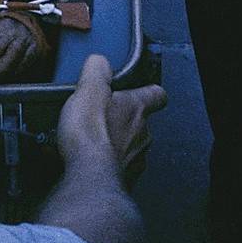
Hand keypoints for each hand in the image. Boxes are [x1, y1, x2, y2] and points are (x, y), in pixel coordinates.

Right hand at [57, 55, 166, 177]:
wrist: (88, 179)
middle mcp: (142, 135)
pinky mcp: (122, 181)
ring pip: (129, 147)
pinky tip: (85, 161)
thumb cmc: (91, 135)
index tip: (144, 89)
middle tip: (102, 115)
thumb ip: (97, 69)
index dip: (149, 91)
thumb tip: (100, 61)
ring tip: (89, 141)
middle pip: (140, 122)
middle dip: (123, 119)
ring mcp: (135, 161)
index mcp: (136, 108)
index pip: (156, 95)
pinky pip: (116, 169)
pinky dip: (104, 164)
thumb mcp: (89, 88)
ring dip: (114, 143)